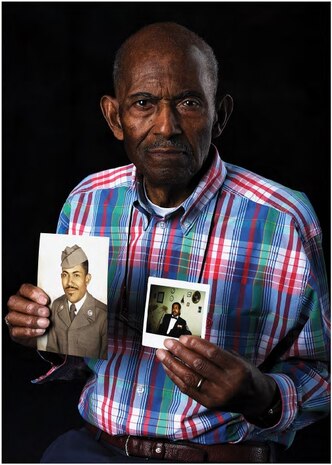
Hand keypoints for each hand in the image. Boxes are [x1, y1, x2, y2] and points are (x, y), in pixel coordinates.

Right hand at [6, 284, 49, 346]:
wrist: (47, 332)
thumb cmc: (50, 313)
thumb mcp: (52, 303)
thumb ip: (54, 297)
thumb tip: (66, 294)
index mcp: (24, 294)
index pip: (24, 289)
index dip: (34, 294)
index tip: (46, 300)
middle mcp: (15, 304)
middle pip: (15, 302)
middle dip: (32, 308)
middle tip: (46, 313)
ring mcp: (12, 318)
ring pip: (13, 317)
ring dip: (31, 320)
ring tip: (46, 323)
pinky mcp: (14, 331)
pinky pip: (16, 331)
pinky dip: (29, 331)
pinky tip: (40, 331)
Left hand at [156, 335, 277, 418]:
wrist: (255, 399)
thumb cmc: (245, 374)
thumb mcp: (238, 359)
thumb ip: (217, 353)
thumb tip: (190, 342)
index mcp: (237, 369)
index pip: (212, 354)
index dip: (195, 344)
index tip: (183, 337)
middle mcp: (227, 384)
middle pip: (198, 365)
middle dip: (180, 352)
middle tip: (168, 342)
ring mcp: (216, 396)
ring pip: (189, 378)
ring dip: (173, 364)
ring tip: (162, 354)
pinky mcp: (208, 404)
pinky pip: (187, 389)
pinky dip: (175, 377)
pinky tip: (168, 367)